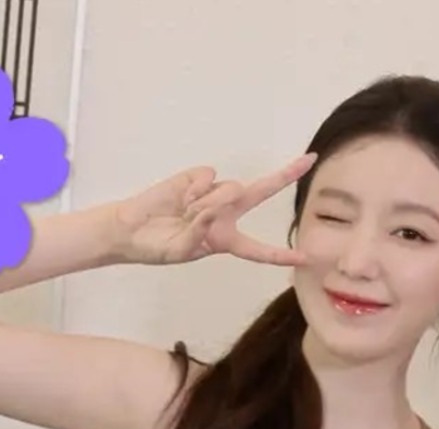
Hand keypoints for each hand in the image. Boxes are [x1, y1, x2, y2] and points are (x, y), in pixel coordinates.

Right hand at [111, 153, 316, 265]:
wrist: (129, 228)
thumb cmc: (156, 246)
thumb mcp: (182, 250)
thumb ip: (203, 231)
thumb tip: (219, 203)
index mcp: (226, 240)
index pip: (259, 250)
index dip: (281, 255)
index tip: (306, 258)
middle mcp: (225, 214)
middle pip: (261, 192)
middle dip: (285, 175)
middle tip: (308, 160)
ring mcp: (212, 193)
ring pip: (230, 189)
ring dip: (209, 202)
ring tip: (184, 213)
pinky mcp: (197, 177)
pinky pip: (209, 177)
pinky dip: (194, 189)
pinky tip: (179, 198)